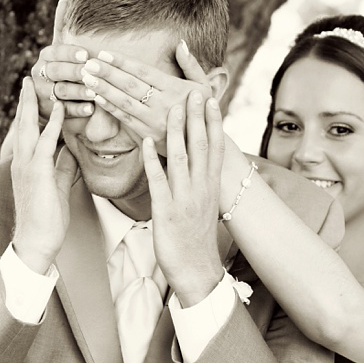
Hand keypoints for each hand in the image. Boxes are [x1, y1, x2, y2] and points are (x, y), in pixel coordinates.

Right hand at [10, 77, 78, 272]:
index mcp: (26, 164)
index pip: (28, 132)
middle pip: (23, 123)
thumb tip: (71, 151)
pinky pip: (45, 142)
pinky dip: (52, 123)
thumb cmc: (47, 218)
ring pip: (28, 127)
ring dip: (33, 103)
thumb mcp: (58, 186)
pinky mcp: (37, 173)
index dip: (31, 112)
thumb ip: (63, 167)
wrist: (37, 241)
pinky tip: (59, 108)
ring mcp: (27, 166)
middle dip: (26, 100)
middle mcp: (22, 161)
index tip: (36, 93)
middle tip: (29, 77)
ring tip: (35, 81)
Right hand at [30, 0, 95, 119]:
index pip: (56, 51)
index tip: (86, 54)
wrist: (51, 98)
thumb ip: (61, 27)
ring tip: (94, 92)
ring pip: (60, 91)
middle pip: (57, 71)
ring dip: (78, 91)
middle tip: (92, 73)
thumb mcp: (62, 49)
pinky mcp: (48, 110)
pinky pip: (63, 111)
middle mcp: (40, 73)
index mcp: (46, 56)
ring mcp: (43, 93)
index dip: (70, 53)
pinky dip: (77, 110)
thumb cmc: (64, 68)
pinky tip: (91, 109)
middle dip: (75, 72)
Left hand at [82, 40, 213, 154]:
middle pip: (131, 85)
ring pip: (125, 102)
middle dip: (108, 73)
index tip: (104, 53)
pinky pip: (125, 120)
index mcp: (176, 88)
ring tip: (87, 78)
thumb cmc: (201, 112)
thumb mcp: (203, 86)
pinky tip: (97, 98)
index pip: (143, 71)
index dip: (122, 62)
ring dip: (104, 90)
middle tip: (88, 63)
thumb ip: (191, 64)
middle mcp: (164, 104)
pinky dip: (110, 108)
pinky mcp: (148, 135)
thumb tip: (180, 43)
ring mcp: (155, 121)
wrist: (202, 146)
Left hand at [142, 90, 225, 305]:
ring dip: (177, 131)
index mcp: (210, 186)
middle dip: (199, 118)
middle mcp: (201, 189)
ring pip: (182, 158)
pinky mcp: (166, 211)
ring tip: (172, 107)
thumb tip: (196, 164)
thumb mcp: (203, 206)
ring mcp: (184, 198)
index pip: (216, 148)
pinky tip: (147, 141)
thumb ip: (199, 182)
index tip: (211, 99)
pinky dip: (153, 159)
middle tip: (196, 91)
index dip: (214, 122)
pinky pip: (159, 180)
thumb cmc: (196, 239)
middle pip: (202, 146)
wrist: (197, 271)